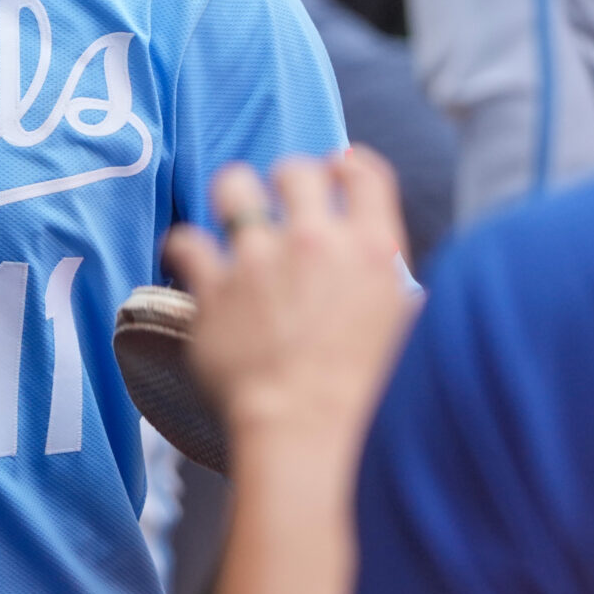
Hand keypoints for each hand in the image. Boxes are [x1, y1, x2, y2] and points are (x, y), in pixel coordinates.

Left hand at [163, 150, 416, 446]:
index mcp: (371, 250)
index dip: (351, 165)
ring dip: (235, 193)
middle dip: (289, 179)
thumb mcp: (406, 333)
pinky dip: (188, 247)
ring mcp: (259, 260)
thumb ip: (398, 295)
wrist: (308, 428)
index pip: (365, 175)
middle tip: (283, 198)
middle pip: (296, 171)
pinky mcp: (214, 288)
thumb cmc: (367, 395)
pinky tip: (194, 257)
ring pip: (234, 186)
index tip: (338, 168)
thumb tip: (403, 290)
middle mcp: (315, 241)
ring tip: (235, 209)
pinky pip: (187, 241)